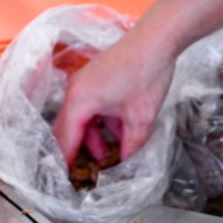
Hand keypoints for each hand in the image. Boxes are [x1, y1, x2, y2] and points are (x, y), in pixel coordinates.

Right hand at [52, 38, 175, 164]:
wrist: (156, 40)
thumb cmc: (147, 75)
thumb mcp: (141, 119)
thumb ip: (130, 147)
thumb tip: (124, 167)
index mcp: (79, 102)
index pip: (66, 140)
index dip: (66, 162)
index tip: (66, 182)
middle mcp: (75, 92)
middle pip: (68, 130)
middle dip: (76, 153)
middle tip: (82, 175)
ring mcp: (83, 84)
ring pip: (81, 121)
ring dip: (92, 140)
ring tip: (107, 159)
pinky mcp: (94, 80)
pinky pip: (90, 109)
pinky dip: (100, 125)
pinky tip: (117, 137)